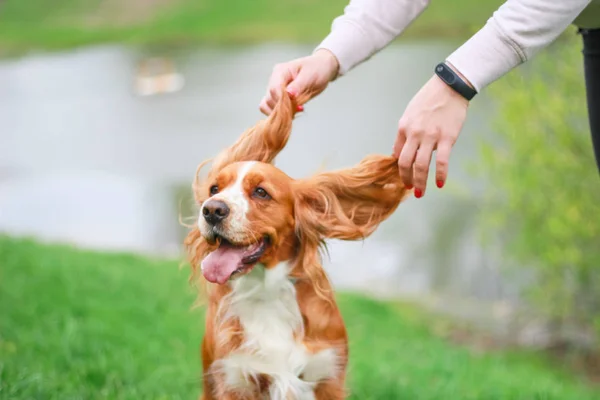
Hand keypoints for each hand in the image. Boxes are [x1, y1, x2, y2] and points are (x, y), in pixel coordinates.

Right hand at [259, 49, 339, 114]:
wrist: (321, 69)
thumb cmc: (316, 69)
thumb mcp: (310, 76)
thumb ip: (298, 85)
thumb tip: (289, 94)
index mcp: (280, 71)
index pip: (274, 89)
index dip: (282, 101)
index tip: (297, 107)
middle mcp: (274, 80)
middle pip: (270, 99)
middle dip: (283, 108)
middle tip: (300, 109)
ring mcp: (275, 89)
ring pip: (267, 105)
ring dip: (281, 113)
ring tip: (297, 111)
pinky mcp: (277, 97)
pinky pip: (270, 108)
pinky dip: (279, 114)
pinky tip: (293, 113)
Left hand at [392, 70, 469, 197]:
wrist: (450, 86)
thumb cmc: (430, 99)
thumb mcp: (410, 113)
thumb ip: (404, 132)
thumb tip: (398, 152)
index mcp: (404, 127)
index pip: (398, 153)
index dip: (400, 167)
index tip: (404, 176)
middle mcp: (414, 133)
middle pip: (405, 163)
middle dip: (406, 179)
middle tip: (409, 189)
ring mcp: (430, 136)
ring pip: (421, 166)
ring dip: (420, 182)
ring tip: (420, 192)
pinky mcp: (447, 138)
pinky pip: (441, 161)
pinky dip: (440, 175)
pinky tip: (440, 184)